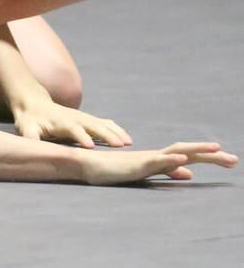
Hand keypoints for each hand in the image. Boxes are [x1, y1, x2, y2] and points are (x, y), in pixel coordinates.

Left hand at [14, 100, 132, 147]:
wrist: (34, 103)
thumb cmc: (29, 120)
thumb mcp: (26, 129)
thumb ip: (30, 138)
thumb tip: (30, 149)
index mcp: (59, 121)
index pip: (72, 128)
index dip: (81, 136)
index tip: (91, 146)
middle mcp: (73, 117)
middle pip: (92, 125)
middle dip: (106, 134)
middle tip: (120, 145)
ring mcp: (81, 116)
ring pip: (101, 123)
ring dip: (115, 132)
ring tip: (128, 143)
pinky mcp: (86, 118)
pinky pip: (103, 122)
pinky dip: (115, 129)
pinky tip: (126, 138)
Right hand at [80, 142, 237, 184]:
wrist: (92, 166)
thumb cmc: (117, 170)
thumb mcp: (148, 172)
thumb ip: (168, 170)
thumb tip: (189, 172)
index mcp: (160, 159)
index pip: (189, 155)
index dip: (209, 157)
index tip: (229, 160)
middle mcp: (157, 156)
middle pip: (188, 151)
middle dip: (211, 155)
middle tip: (234, 160)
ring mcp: (148, 159)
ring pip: (176, 152)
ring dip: (197, 150)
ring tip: (216, 149)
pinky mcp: (138, 165)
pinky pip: (157, 162)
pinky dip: (171, 159)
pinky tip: (184, 159)